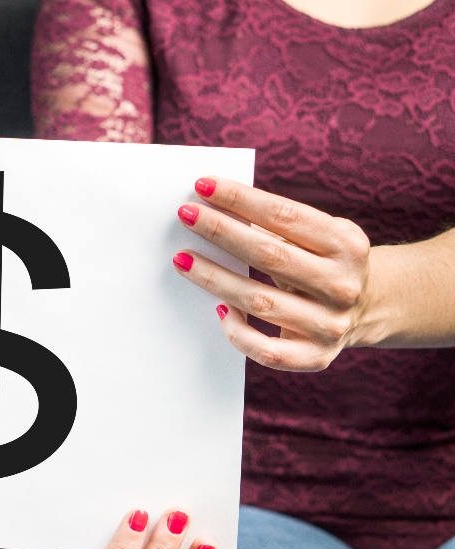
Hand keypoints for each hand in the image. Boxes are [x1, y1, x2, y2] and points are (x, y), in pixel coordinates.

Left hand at [173, 176, 371, 370]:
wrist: (370, 308)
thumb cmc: (324, 262)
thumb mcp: (319, 236)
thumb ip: (278, 224)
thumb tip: (215, 207)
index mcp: (346, 245)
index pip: (285, 216)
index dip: (241, 199)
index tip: (203, 186)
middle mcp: (342, 285)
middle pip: (269, 255)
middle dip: (221, 232)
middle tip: (185, 216)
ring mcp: (330, 324)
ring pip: (259, 301)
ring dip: (215, 278)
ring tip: (182, 259)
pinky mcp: (316, 357)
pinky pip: (266, 350)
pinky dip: (237, 332)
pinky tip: (219, 309)